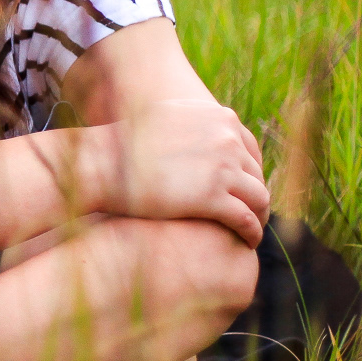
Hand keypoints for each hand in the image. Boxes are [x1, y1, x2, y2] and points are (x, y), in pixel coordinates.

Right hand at [102, 100, 268, 246]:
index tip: (244, 189)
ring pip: (259, 198)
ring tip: (250, 231)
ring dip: (258, 216)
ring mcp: (223, 168)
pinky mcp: (213, 198)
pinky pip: (246, 219)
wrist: (102, 164)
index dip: (250, 172)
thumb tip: (203, 131)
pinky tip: (247, 242)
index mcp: (220, 118)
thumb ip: (193, 122)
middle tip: (248, 214)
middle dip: (253, 195)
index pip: (251, 148)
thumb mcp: (166, 118)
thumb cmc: (124, 144)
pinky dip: (252, 232)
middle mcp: (227, 140)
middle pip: (256, 174)